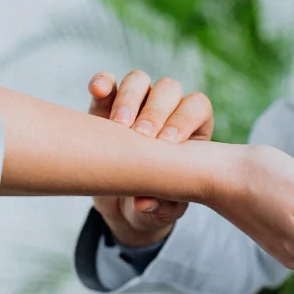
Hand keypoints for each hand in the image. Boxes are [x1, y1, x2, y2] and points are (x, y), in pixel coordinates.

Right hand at [87, 71, 214, 247]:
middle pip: (167, 89)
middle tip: (141, 136)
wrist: (122, 205)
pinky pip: (106, 85)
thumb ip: (159, 207)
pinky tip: (97, 91)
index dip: (185, 119)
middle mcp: (166, 110)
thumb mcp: (161, 212)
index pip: (196, 107)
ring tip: (118, 126)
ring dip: (129, 99)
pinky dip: (102, 84)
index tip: (168, 145)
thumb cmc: (153, 205)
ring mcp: (136, 104)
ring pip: (138, 81)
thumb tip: (144, 203)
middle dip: (155, 111)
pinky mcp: (105, 107)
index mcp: (192, 130)